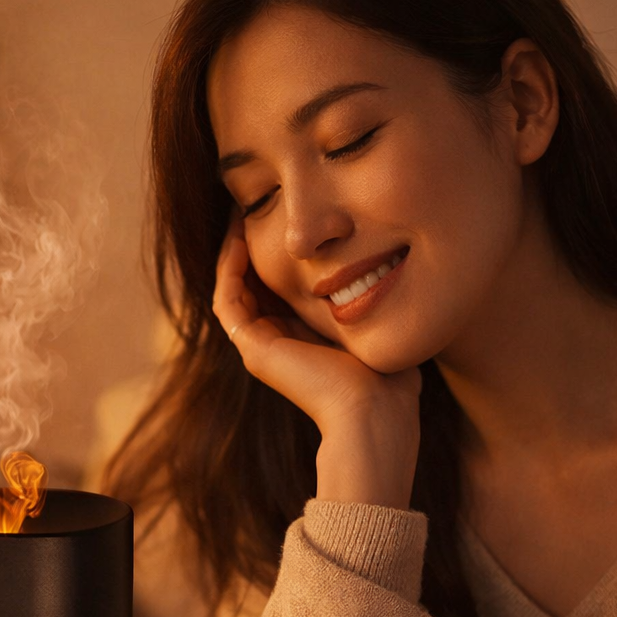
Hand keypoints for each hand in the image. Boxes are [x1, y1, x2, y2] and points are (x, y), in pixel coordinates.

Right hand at [213, 216, 422, 507]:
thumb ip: (369, 298)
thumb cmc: (388, 376)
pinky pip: (228, 300)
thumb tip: (387, 262)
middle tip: (250, 206)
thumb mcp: (377, 323)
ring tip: (238, 214)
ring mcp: (260, 348)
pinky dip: (229, 269)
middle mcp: (276, 344)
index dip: (275, 253)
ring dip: (233, 252)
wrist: (374, 410)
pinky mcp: (253, 349)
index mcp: (303, 340)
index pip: (278, 289)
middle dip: (250, 246)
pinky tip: (239, 237)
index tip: (280, 217)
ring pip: (233, 290)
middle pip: (252, 286)